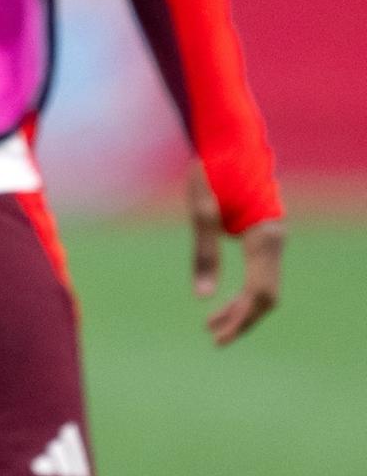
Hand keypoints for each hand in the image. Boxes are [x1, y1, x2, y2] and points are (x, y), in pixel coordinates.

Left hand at [190, 171, 283, 344]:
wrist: (227, 137)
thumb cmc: (211, 169)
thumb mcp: (200, 210)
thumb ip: (203, 253)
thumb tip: (203, 297)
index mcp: (266, 235)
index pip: (259, 292)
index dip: (240, 318)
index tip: (217, 337)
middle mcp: (276, 238)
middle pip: (266, 295)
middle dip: (242, 319)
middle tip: (213, 338)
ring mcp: (272, 237)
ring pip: (265, 286)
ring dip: (242, 308)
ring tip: (213, 326)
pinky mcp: (263, 235)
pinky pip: (259, 273)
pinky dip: (243, 291)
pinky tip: (222, 302)